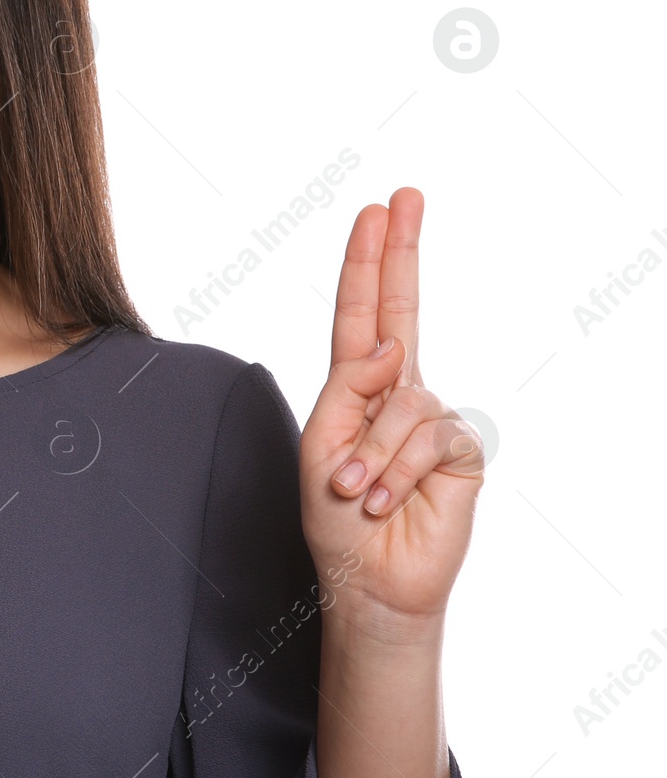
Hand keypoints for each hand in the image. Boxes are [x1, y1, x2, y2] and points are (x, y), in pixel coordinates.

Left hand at [299, 188, 486, 633]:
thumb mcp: (318, 445)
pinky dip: (395, 472)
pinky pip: (427, 439)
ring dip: (367, 457)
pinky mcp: (459, 452)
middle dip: (399, 253)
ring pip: (400, 405)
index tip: (375, 211)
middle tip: (405, 197)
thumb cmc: (334, 516)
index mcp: (356, 385)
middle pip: (400, 310)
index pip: (363, 312)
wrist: (366, 580)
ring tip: (353, 493)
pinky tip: (384, 501)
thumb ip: (348, 388)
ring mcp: (430, 419)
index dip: (368, 263)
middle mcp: (397, 392)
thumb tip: (391, 344)